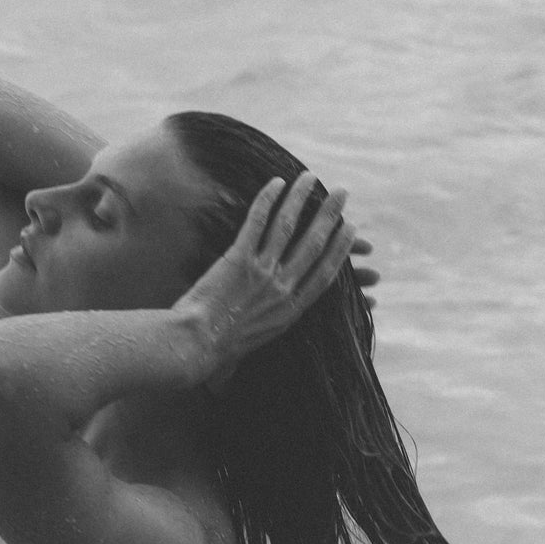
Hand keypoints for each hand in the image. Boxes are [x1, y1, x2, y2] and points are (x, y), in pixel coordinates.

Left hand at [178, 172, 374, 390]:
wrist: (194, 346)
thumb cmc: (213, 354)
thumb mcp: (243, 353)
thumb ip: (254, 344)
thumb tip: (242, 366)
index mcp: (290, 312)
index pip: (325, 274)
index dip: (341, 249)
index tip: (350, 229)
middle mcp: (281, 290)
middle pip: (314, 244)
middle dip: (330, 215)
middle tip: (341, 193)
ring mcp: (261, 273)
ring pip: (288, 226)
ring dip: (301, 198)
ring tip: (310, 177)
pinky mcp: (238, 260)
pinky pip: (257, 222)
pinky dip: (268, 199)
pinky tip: (276, 182)